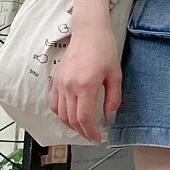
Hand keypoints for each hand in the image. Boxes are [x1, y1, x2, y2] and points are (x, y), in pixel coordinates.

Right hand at [49, 25, 121, 143]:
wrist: (89, 30)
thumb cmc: (104, 49)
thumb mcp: (115, 75)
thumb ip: (113, 98)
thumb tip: (108, 116)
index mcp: (85, 85)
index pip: (84, 118)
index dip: (91, 133)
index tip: (97, 139)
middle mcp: (69, 86)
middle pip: (72, 119)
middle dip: (82, 132)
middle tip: (92, 137)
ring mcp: (60, 83)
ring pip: (61, 114)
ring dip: (71, 125)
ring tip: (82, 129)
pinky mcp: (56, 79)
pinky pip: (54, 103)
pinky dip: (61, 114)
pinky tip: (70, 116)